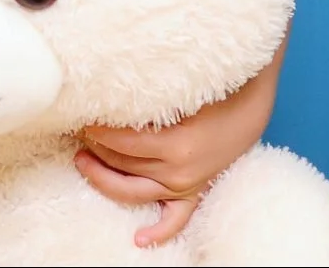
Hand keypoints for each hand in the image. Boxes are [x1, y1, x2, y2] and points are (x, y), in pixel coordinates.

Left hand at [75, 49, 281, 247]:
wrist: (252, 105)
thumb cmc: (215, 90)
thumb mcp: (180, 89)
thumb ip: (148, 95)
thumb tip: (112, 91)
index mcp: (175, 143)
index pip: (120, 141)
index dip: (96, 129)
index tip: (81, 115)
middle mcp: (179, 170)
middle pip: (123, 164)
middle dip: (95, 147)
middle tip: (77, 131)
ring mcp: (187, 184)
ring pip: (135, 189)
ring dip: (105, 177)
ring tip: (83, 160)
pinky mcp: (195, 191)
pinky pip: (176, 218)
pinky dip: (159, 231)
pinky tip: (139, 238)